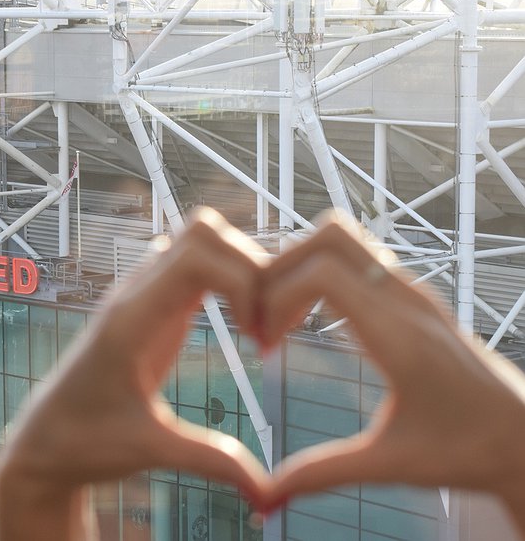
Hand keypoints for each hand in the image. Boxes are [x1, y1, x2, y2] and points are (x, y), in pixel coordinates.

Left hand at [0, 208, 270, 540]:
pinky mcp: (150, 307)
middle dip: (251, 266)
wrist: (45, 442)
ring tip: (258, 324)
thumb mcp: (149, 450)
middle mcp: (134, 295)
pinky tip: (243, 325)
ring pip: (199, 241)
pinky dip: (228, 280)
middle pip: (203, 231)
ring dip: (240, 269)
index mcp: (130, 320)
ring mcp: (140, 296)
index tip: (258, 335)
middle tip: (266, 324)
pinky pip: (194, 265)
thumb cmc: (84, 443)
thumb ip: (209, 460)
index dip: (244, 280)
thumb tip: (267, 491)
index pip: (196, 255)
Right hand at [259, 215, 524, 533]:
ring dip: (300, 266)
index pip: (322, 273)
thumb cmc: (469, 449)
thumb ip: (323, 472)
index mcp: (400, 336)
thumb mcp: (391, 464)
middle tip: (262, 315)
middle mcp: (407, 301)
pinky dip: (320, 275)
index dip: (276, 296)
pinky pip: (357, 260)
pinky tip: (309, 320)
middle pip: (329, 236)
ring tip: (281, 317)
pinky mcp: (412, 299)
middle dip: (280, 266)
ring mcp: (412, 293)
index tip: (264, 342)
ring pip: (344, 240)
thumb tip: (268, 494)